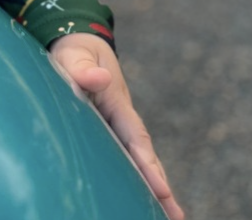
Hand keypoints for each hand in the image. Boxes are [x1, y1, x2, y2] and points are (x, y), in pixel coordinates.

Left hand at [48, 33, 183, 219]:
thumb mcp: (75, 56)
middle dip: (160, 186)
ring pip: (137, 161)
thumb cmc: (74, 54)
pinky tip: (140, 203)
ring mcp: (117, 128)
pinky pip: (122, 159)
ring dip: (152, 189)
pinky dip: (134, 180)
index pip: (134, 136)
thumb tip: (99, 78)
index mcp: (116, 101)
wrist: (77, 48)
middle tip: (177, 217)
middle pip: (144, 155)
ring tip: (171, 219)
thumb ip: (83, 68)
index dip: (147, 163)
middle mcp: (122, 118)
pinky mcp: (108, 134)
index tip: (161, 188)